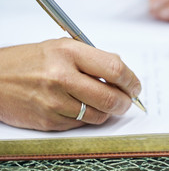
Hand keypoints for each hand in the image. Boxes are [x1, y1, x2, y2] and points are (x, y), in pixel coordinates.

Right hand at [0, 38, 140, 130]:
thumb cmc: (30, 61)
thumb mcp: (62, 47)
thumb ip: (93, 59)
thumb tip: (122, 73)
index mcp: (69, 52)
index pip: (115, 69)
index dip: (131, 80)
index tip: (135, 86)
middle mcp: (62, 76)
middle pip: (111, 97)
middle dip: (126, 102)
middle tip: (127, 101)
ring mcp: (55, 101)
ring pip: (99, 115)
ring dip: (108, 111)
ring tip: (105, 103)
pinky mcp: (49, 120)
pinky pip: (81, 124)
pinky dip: (88, 117)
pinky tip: (82, 107)